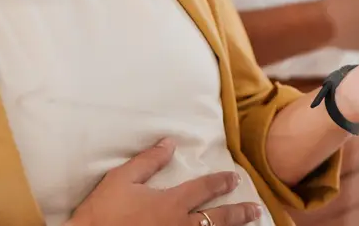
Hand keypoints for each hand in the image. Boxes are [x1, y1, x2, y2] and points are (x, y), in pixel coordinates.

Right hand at [69, 139, 262, 225]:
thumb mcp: (122, 179)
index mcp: (171, 203)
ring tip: (248, 225)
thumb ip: (149, 161)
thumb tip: (170, 142)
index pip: (204, 189)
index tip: (235, 178)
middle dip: (239, 212)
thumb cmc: (102, 213)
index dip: (222, 182)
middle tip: (255, 209)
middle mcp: (180, 225)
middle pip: (218, 219)